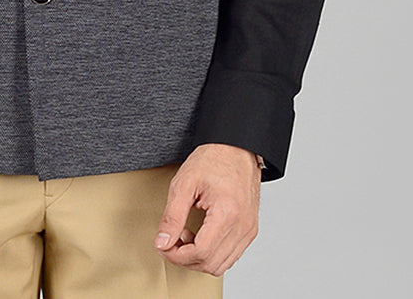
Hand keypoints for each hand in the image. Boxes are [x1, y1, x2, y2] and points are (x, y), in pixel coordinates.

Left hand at [153, 143, 259, 275]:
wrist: (236, 147)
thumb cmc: (213, 159)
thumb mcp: (184, 183)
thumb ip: (172, 216)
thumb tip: (162, 242)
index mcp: (227, 213)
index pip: (201, 253)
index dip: (177, 255)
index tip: (164, 246)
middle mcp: (243, 226)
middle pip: (211, 264)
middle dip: (186, 259)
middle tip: (171, 241)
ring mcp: (249, 229)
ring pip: (222, 265)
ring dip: (199, 258)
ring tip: (186, 235)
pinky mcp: (250, 229)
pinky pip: (230, 255)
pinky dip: (212, 253)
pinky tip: (200, 236)